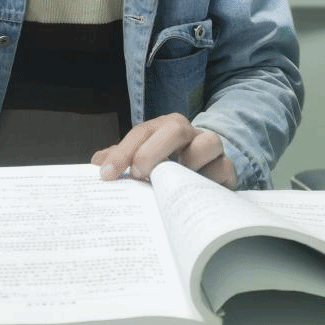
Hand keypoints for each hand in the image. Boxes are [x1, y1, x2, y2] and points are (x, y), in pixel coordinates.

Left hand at [91, 113, 236, 187]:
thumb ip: (122, 157)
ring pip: (208, 142)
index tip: (107, 174)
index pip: (142, 132)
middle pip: (175, 129)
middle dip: (153, 151)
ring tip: (169, 185)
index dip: (123, 152)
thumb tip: (96, 162)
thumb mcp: (142, 157)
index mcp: (164, 126)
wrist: (207, 168)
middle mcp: (189, 132)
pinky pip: (224, 169)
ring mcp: (211, 148)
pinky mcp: (227, 168)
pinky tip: (191, 197)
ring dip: (189, 163)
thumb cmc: (168, 163)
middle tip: (138, 174)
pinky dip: (208, 181)